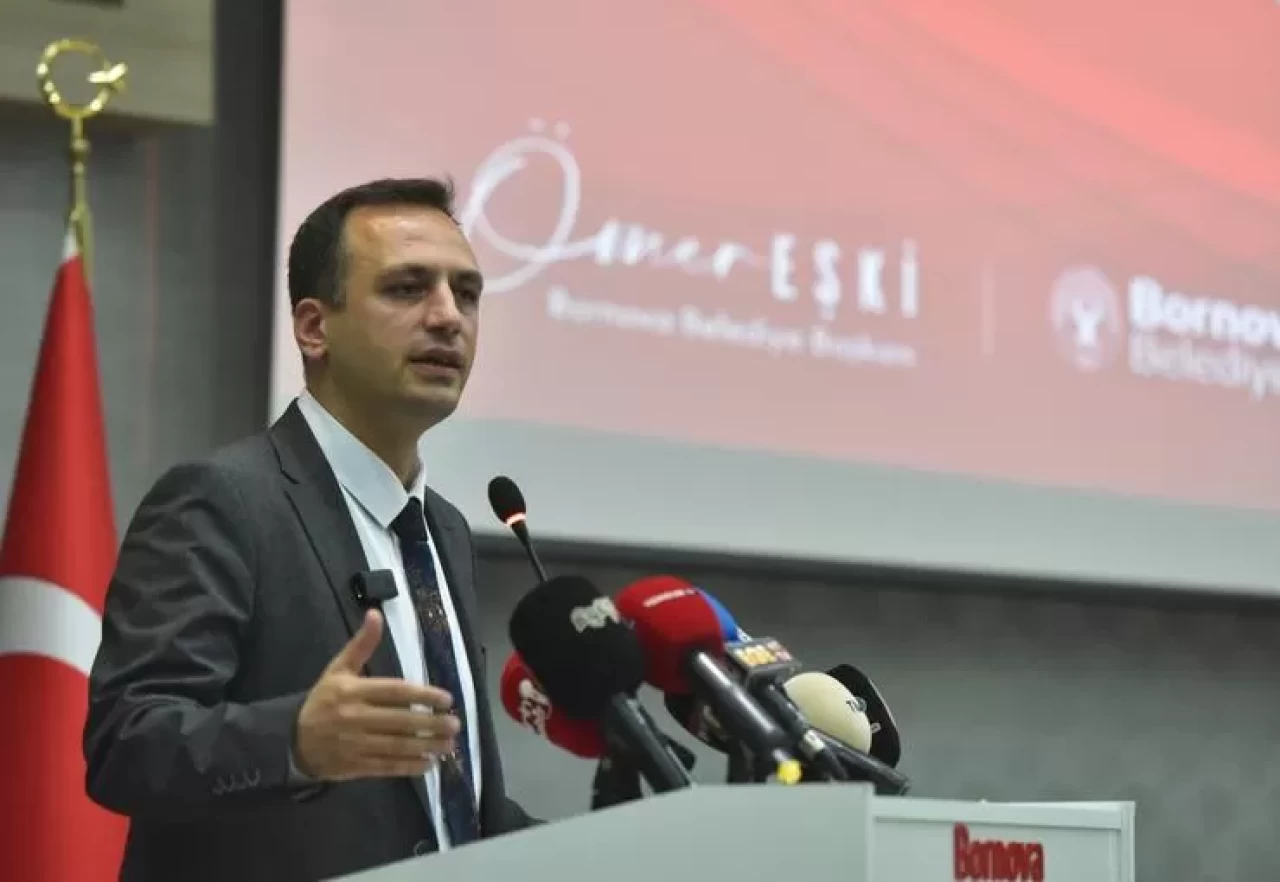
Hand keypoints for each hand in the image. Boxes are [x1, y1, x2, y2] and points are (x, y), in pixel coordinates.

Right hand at [294, 610, 459, 780]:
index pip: (395, 692)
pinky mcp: (355, 766)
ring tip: (450, 744)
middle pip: (400, 721)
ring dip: (426, 746)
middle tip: (455, 723)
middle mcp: (355, 717)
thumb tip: (375, 614)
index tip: (447, 699)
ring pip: (396, 746)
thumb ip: (361, 645)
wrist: (292, 740)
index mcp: (353, 691)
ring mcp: (355, 744)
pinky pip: (386, 767)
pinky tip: (429, 763)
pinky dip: (409, 766)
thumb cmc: (323, 700)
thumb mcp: (338, 669)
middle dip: (430, 724)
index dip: (423, 696)